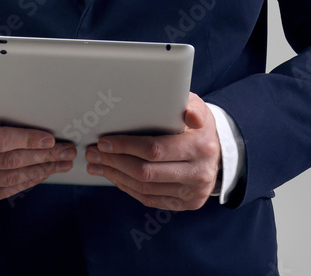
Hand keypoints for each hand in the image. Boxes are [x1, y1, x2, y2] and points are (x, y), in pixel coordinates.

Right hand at [0, 81, 75, 204]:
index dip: (27, 139)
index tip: (50, 138)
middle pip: (8, 160)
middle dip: (43, 155)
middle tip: (66, 150)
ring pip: (8, 177)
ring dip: (40, 170)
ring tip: (60, 162)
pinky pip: (1, 191)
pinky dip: (25, 182)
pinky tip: (40, 173)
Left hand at [84, 92, 220, 210]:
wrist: (218, 151)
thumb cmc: (198, 124)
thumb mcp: (198, 107)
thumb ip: (191, 107)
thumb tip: (189, 115)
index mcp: (200, 146)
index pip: (155, 149)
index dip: (126, 146)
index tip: (104, 141)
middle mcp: (198, 173)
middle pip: (146, 172)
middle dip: (114, 161)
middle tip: (93, 152)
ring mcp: (193, 192)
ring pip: (145, 188)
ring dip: (116, 176)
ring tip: (97, 164)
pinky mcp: (186, 203)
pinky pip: (150, 199)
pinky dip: (128, 188)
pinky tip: (114, 176)